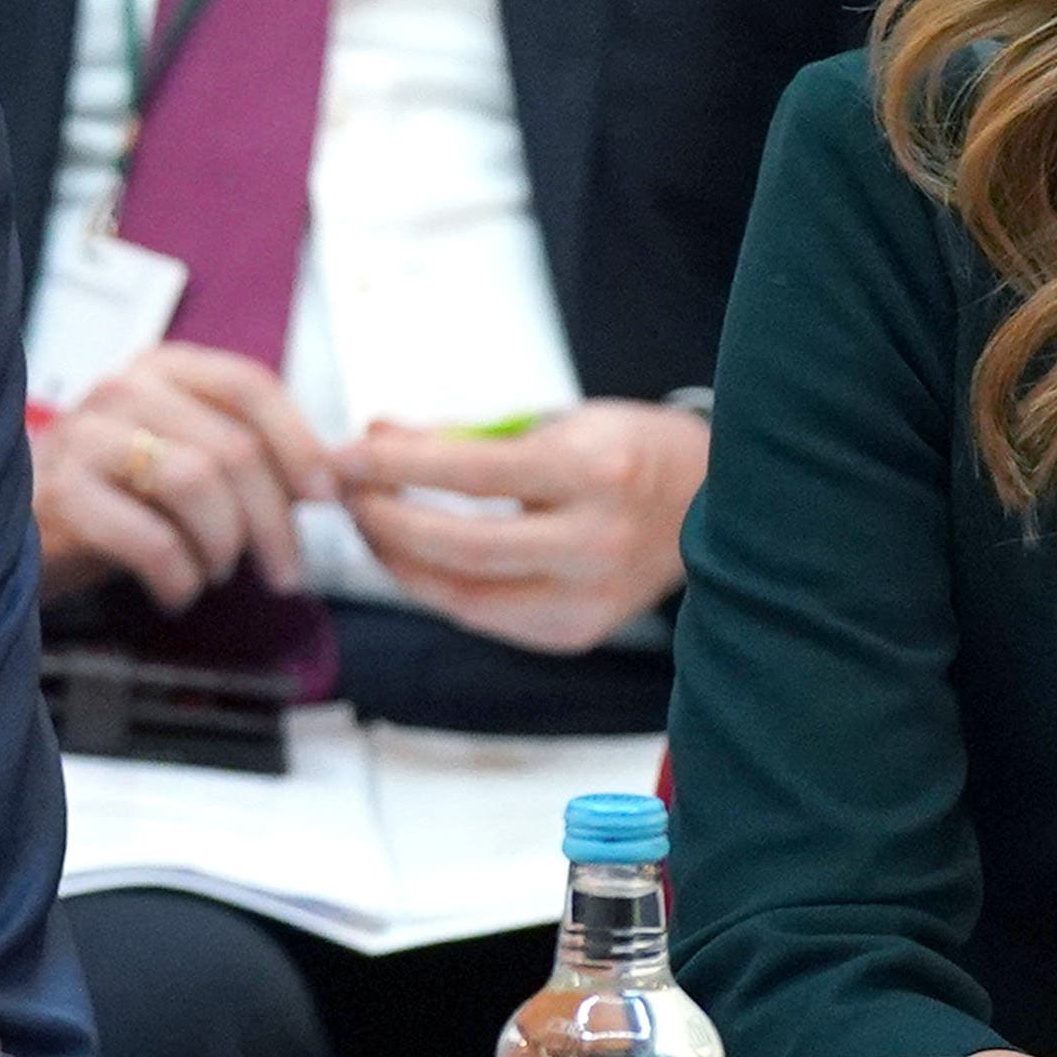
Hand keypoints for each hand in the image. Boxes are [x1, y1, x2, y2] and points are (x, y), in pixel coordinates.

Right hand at [35, 341, 333, 606]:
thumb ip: (257, 458)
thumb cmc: (118, 496)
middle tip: (285, 571)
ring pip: (195, 482)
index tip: (327, 497)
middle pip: (232, 447)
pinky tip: (178, 590)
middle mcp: (123, 389)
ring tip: (218, 573)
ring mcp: (86, 437)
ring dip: (225, 545)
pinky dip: (180, 576)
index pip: (250, 386)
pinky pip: (150, 538)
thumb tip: (342, 476)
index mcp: (164, 369)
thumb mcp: (189, 460)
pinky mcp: (61, 494)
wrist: (21, 528)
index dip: (300, 443)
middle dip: (273, 522)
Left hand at [329, 402, 705, 653]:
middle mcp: (595, 544)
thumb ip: (464, 436)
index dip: (395, 466)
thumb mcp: (556, 423)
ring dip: (400, 563)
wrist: (710, 505)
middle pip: (461, 546)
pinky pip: (484, 617)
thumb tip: (376, 435)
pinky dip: (438, 588)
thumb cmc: (629, 454)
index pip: (472, 473)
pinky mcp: (575, 633)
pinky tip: (412, 558)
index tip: (346, 455)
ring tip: (369, 525)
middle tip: (346, 494)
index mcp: (594, 475)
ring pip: (463, 596)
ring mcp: (588, 599)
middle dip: (386, 522)